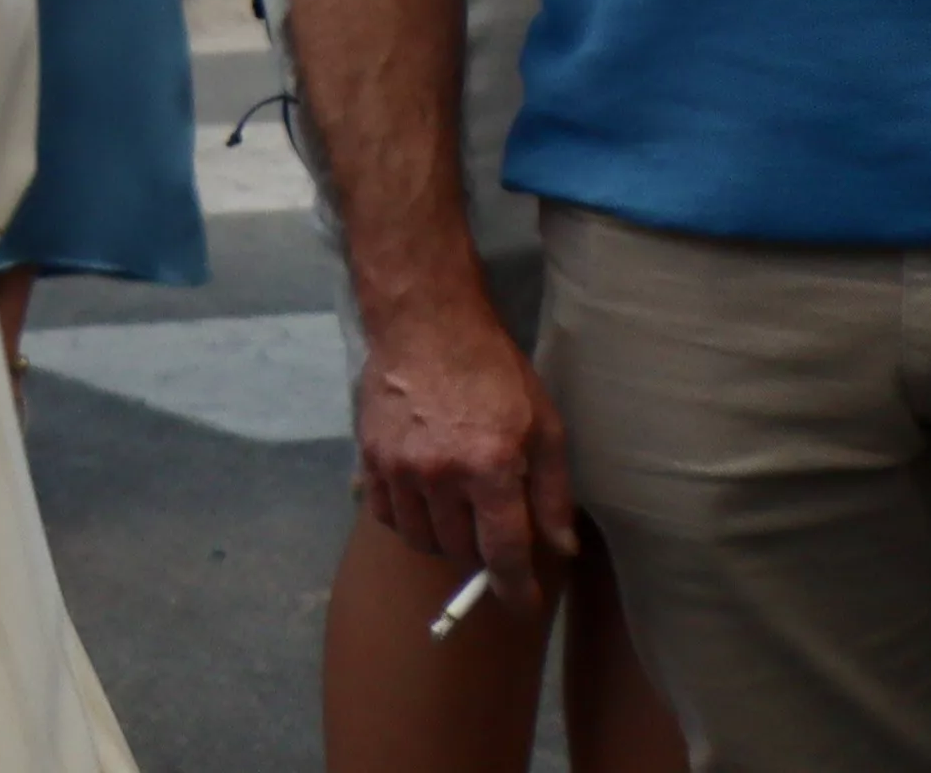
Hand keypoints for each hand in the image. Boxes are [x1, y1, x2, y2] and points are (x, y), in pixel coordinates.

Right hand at [353, 293, 576, 593]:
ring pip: (421, 537)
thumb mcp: (544, 427)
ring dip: (445, 539)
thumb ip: (553, 492)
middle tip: (494, 533)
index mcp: (489, 468)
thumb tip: (560, 548)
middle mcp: (439, 475)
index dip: (515, 589)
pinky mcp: (369, 456)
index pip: (503, 553)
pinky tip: (424, 502)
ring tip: (459, 516)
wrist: (425, 325)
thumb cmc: (495, 373)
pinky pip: (385, 514)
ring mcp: (398, 466)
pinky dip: (407, 520)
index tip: (521, 605)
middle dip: (482, 554)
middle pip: (460, 550)